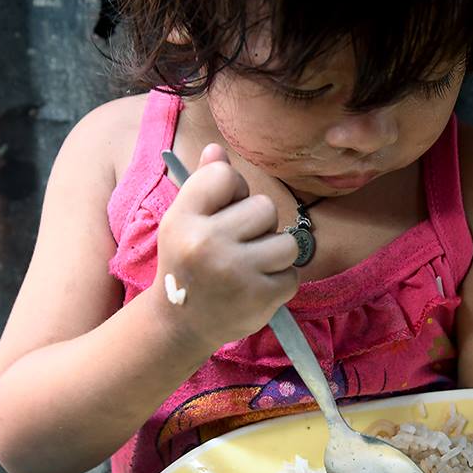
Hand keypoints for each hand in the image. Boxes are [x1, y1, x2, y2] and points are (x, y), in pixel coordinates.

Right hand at [154, 143, 300, 348]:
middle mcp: (207, 243)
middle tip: (236, 246)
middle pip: (265, 206)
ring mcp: (235, 272)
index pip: (224, 175)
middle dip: (258, 225)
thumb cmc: (187, 263)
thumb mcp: (184, 221)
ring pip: (288, 241)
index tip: (222, 213)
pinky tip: (254, 288)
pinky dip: (280, 281)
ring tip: (250, 267)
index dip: (233, 191)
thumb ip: (203, 183)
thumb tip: (217, 149)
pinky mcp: (260, 297)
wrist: (180, 324)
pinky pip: (293, 274)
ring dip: (275, 254)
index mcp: (183, 219)